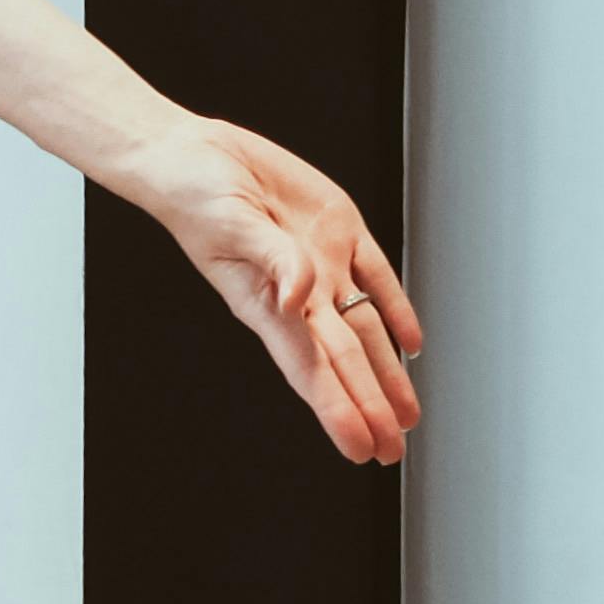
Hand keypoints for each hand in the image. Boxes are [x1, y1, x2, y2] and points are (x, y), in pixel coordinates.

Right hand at [134, 115, 423, 462]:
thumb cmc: (192, 191)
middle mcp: (299, 292)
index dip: (339, 409)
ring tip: (405, 418)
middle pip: (345, 361)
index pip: (311, 367)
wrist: (194, 153)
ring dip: (387, 375)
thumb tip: (304, 294)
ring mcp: (321, 263)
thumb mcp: (230, 223)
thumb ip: (273, 258)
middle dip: (369, 407)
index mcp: (266, 300)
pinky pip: (378, 278)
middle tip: (390, 451)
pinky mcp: (338, 231)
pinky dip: (397, 312)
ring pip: (366, 331)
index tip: (360, 447)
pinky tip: (411, 345)